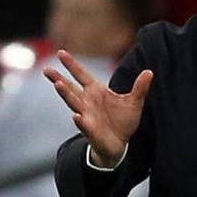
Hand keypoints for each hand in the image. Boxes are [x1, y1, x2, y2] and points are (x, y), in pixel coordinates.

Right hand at [43, 50, 151, 166]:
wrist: (120, 144)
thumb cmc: (122, 120)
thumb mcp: (134, 102)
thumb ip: (140, 87)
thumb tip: (149, 72)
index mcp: (96, 91)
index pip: (81, 75)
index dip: (72, 64)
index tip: (61, 52)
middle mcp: (87, 102)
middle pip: (70, 88)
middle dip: (59, 79)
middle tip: (47, 69)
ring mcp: (87, 116)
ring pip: (74, 103)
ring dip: (66, 94)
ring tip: (58, 84)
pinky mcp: (91, 131)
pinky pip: (84, 125)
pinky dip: (80, 121)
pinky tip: (76, 116)